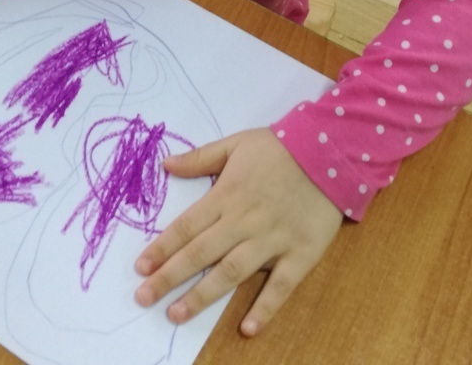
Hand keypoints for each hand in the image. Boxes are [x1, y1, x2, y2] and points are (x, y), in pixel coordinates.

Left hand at [134, 127, 342, 335]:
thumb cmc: (279, 148)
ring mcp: (272, 240)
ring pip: (232, 272)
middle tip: (144, 297)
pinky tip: (247, 329)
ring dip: (203, 295)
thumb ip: (201, 158)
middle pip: (201, 253)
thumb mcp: (236, 143)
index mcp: (227, 195)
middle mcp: (244, 221)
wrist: (331, 151)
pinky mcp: (300, 254)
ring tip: (176, 314)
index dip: (162, 247)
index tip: (140, 267)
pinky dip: (265, 308)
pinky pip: (281, 286)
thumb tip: (166, 165)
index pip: (187, 226)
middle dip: (170, 276)